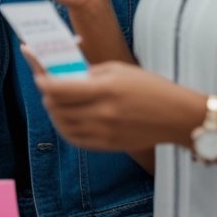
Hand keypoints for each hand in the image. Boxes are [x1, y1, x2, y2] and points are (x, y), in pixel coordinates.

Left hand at [20, 49, 201, 152]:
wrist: (177, 116)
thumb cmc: (150, 87)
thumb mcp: (119, 70)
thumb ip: (90, 74)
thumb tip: (64, 77)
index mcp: (106, 89)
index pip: (60, 88)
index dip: (43, 82)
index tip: (39, 77)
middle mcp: (103, 113)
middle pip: (57, 108)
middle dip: (47, 97)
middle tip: (46, 89)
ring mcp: (105, 132)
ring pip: (63, 126)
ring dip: (54, 114)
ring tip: (55, 104)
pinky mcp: (109, 145)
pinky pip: (76, 139)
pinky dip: (66, 129)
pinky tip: (67, 120)